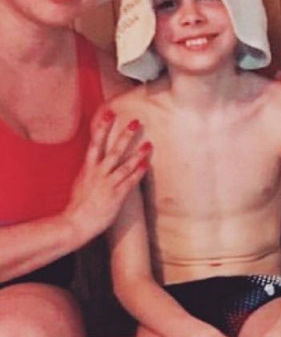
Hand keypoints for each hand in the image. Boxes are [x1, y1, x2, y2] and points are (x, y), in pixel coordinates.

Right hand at [66, 109, 150, 237]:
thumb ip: (88, 172)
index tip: (109, 113)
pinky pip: (129, 182)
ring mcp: (107, 184)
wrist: (75, 223)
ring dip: (137, 154)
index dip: (103, 127)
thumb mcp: (80, 183)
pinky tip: (146, 165)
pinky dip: (138, 173)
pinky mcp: (115, 196)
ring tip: (149, 144)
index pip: (95, 142)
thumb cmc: (78, 206)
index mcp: (87, 168)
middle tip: (136, 122)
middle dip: (124, 135)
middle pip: (112, 150)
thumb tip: (92, 163)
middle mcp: (97, 173)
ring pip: (124, 165)